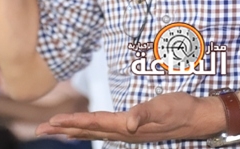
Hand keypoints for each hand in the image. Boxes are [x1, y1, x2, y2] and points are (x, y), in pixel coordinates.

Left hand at [35, 92, 224, 143]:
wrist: (199, 117)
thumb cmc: (181, 109)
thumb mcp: (165, 108)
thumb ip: (146, 114)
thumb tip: (131, 123)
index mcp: (127, 126)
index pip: (94, 123)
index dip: (72, 121)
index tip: (52, 121)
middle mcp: (125, 132)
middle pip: (88, 130)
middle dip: (64, 129)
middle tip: (40, 128)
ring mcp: (128, 131)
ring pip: (94, 131)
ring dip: (73, 129)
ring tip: (55, 129)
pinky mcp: (134, 127)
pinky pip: (104, 129)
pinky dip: (90, 127)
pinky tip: (85, 128)